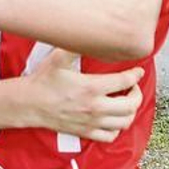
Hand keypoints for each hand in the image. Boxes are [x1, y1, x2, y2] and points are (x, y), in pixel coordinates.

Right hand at [18, 48, 143, 142]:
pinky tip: (114, 118)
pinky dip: (117, 128)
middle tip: (133, 86)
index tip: (138, 71)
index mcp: (91, 87)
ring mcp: (91, 122)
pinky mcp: (86, 132)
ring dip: (131, 111)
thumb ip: (75, 45)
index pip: (124, 81)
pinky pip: (110, 136)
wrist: (30, 104)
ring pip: (124, 122)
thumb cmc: (44, 81)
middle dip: (137, 94)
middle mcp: (95, 107)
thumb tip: (89, 32)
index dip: (135, 75)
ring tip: (126, 101)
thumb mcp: (59, 58)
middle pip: (130, 105)